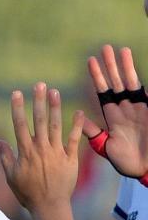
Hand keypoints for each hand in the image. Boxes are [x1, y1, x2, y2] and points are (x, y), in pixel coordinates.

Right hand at [0, 83, 84, 211]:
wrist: (49, 206)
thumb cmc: (27, 193)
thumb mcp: (11, 176)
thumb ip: (5, 157)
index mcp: (25, 152)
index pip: (20, 125)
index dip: (18, 108)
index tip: (17, 93)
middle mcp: (41, 149)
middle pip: (39, 120)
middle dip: (39, 101)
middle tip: (39, 85)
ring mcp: (57, 152)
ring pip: (56, 125)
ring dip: (55, 107)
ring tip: (55, 91)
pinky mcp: (70, 159)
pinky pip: (74, 139)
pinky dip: (77, 125)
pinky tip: (78, 111)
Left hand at [83, 45, 147, 176]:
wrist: (146, 172)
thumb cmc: (127, 161)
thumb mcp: (105, 145)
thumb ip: (93, 132)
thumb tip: (78, 118)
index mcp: (115, 116)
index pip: (104, 91)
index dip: (98, 77)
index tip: (90, 61)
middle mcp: (128, 110)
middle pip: (118, 82)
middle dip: (112, 66)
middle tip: (105, 47)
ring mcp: (141, 111)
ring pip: (133, 85)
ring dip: (127, 68)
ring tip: (122, 50)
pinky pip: (147, 95)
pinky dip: (145, 85)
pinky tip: (141, 74)